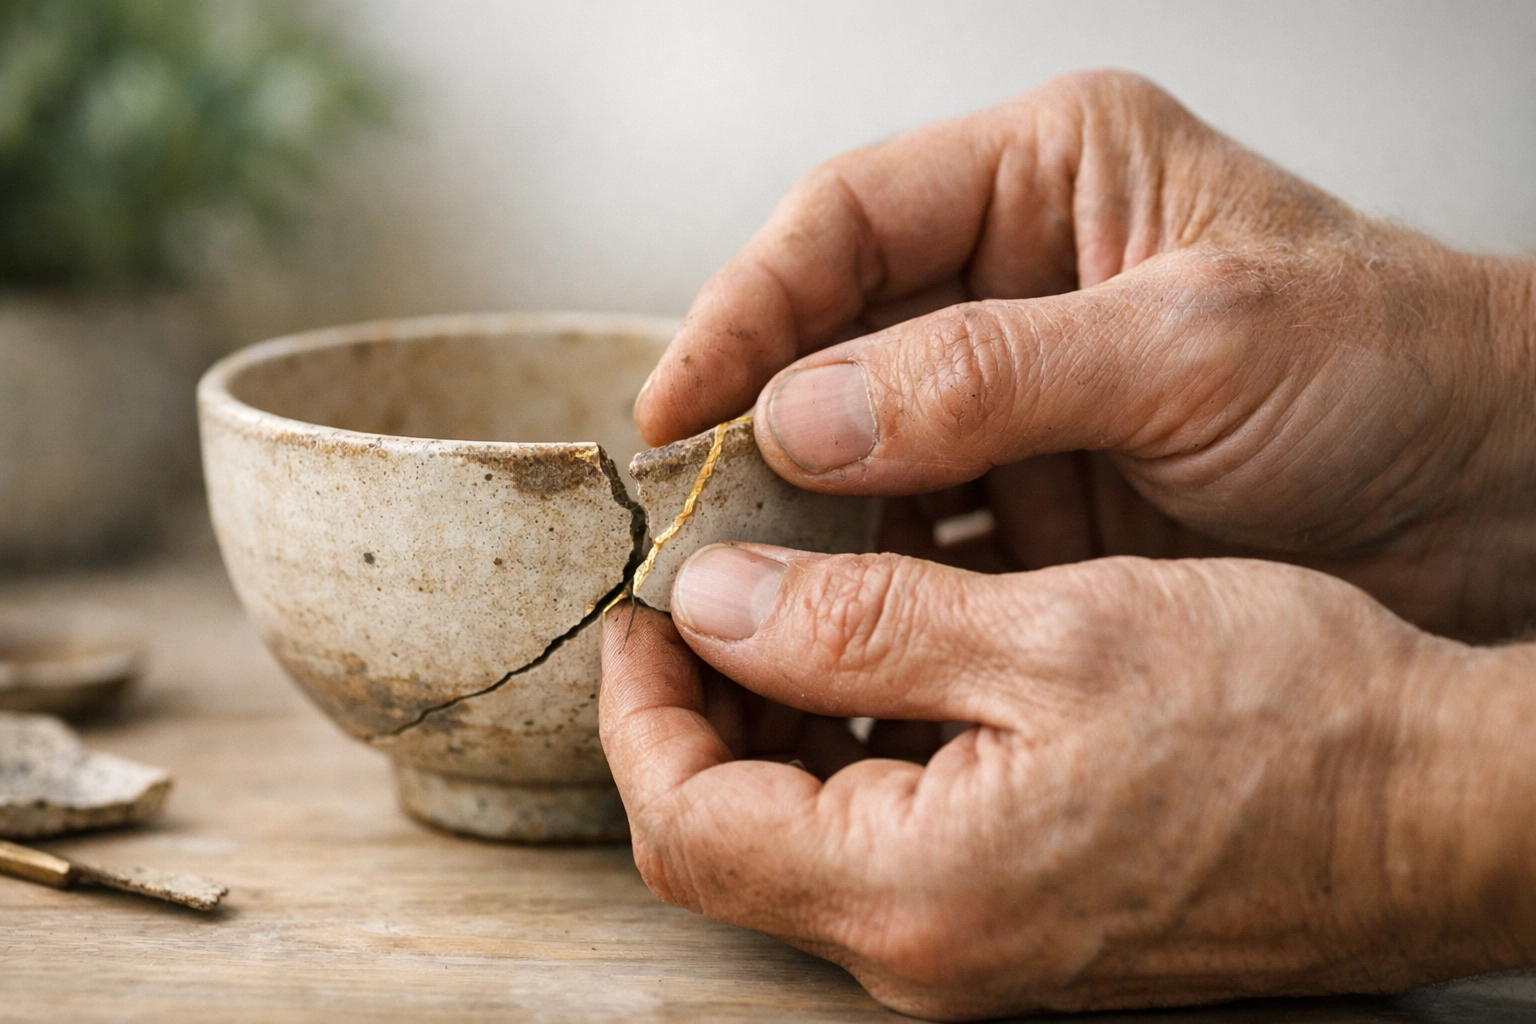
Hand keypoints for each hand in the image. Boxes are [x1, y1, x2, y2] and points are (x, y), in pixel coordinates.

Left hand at [601, 547, 1535, 1018]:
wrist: (1438, 808)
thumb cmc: (1284, 720)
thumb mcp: (1053, 634)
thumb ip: (857, 624)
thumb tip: (710, 603)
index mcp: (916, 891)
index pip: (686, 821)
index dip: (638, 705)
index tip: (643, 604)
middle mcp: (929, 950)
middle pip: (733, 835)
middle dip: (698, 706)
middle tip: (714, 586)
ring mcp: (977, 946)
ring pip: (805, 833)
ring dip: (777, 715)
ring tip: (800, 595)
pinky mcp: (1021, 917)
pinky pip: (889, 836)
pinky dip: (858, 744)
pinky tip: (896, 650)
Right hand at [634, 70, 1535, 640]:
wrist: (1502, 503)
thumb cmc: (1393, 369)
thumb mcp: (1197, 346)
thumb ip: (992, 375)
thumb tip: (803, 416)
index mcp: (1050, 176)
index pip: (847, 221)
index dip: (744, 307)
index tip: (677, 403)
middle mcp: (1017, 279)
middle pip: (831, 337)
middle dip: (755, 424)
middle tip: (691, 513)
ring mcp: (1021, 397)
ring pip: (860, 445)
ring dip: (802, 513)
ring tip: (742, 584)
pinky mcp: (1039, 496)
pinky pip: (920, 530)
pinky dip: (870, 576)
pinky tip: (832, 622)